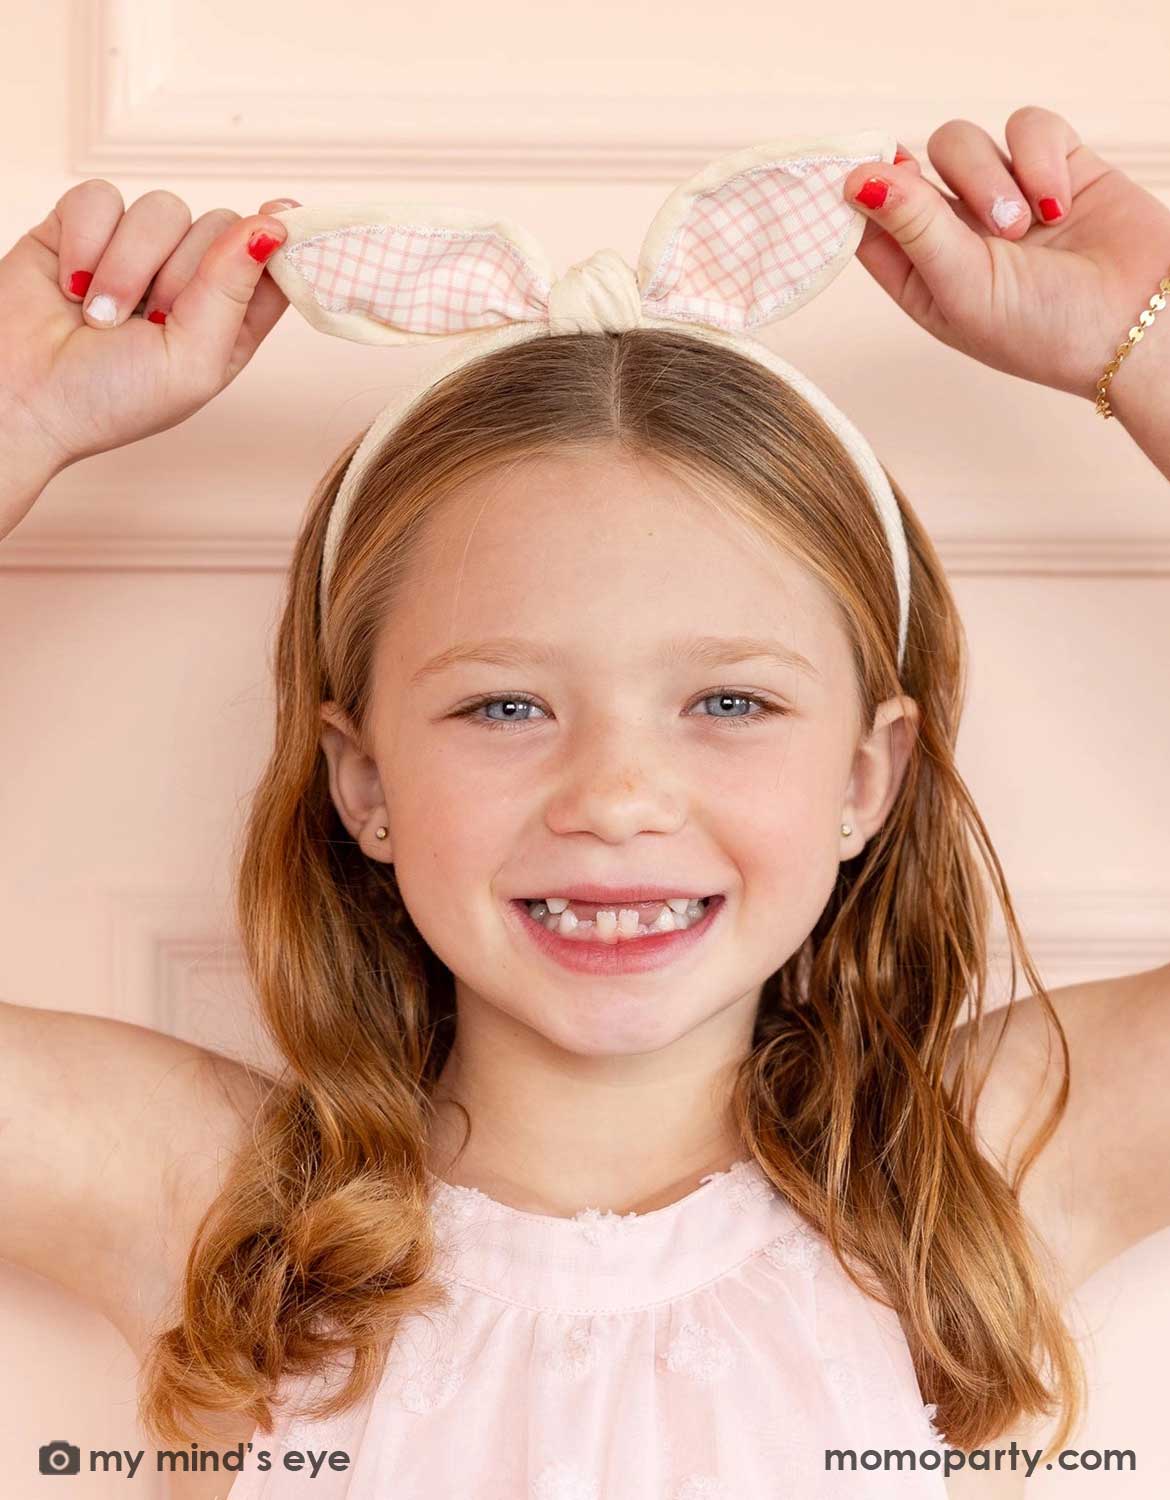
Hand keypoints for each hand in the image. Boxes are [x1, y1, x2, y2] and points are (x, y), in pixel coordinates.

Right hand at [0, 183, 301, 477]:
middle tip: (149, 322)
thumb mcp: (193, 361)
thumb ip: (234, 292)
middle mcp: (189, 279)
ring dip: (128, 266)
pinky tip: (71, 284)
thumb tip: (274, 225)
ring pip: (162, 209)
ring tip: (100, 315)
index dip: (283, 237)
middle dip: (181, 273)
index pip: (274, 262)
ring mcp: (137, 249)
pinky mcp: (83, 224)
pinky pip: (101, 197)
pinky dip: (85, 242)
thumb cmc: (110, 399)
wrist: (20, 396)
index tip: (283, 216)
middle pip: (219, 225)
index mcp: (228, 321)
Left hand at [841, 106, 1169, 401]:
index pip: (867, 223)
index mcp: (920, 276)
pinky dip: (1040, 156)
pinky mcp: (1051, 164)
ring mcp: (1001, 196)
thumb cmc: (1047, 331)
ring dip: (991, 176)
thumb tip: (855, 179)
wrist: (1141, 324)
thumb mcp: (963, 288)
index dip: (858, 193)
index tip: (860, 177)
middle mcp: (954, 235)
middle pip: (910, 169)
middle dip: (940, 185)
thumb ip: (912, 228)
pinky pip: (1025, 126)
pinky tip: (1059, 202)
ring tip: (1029, 224)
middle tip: (985, 222)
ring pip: (960, 142)